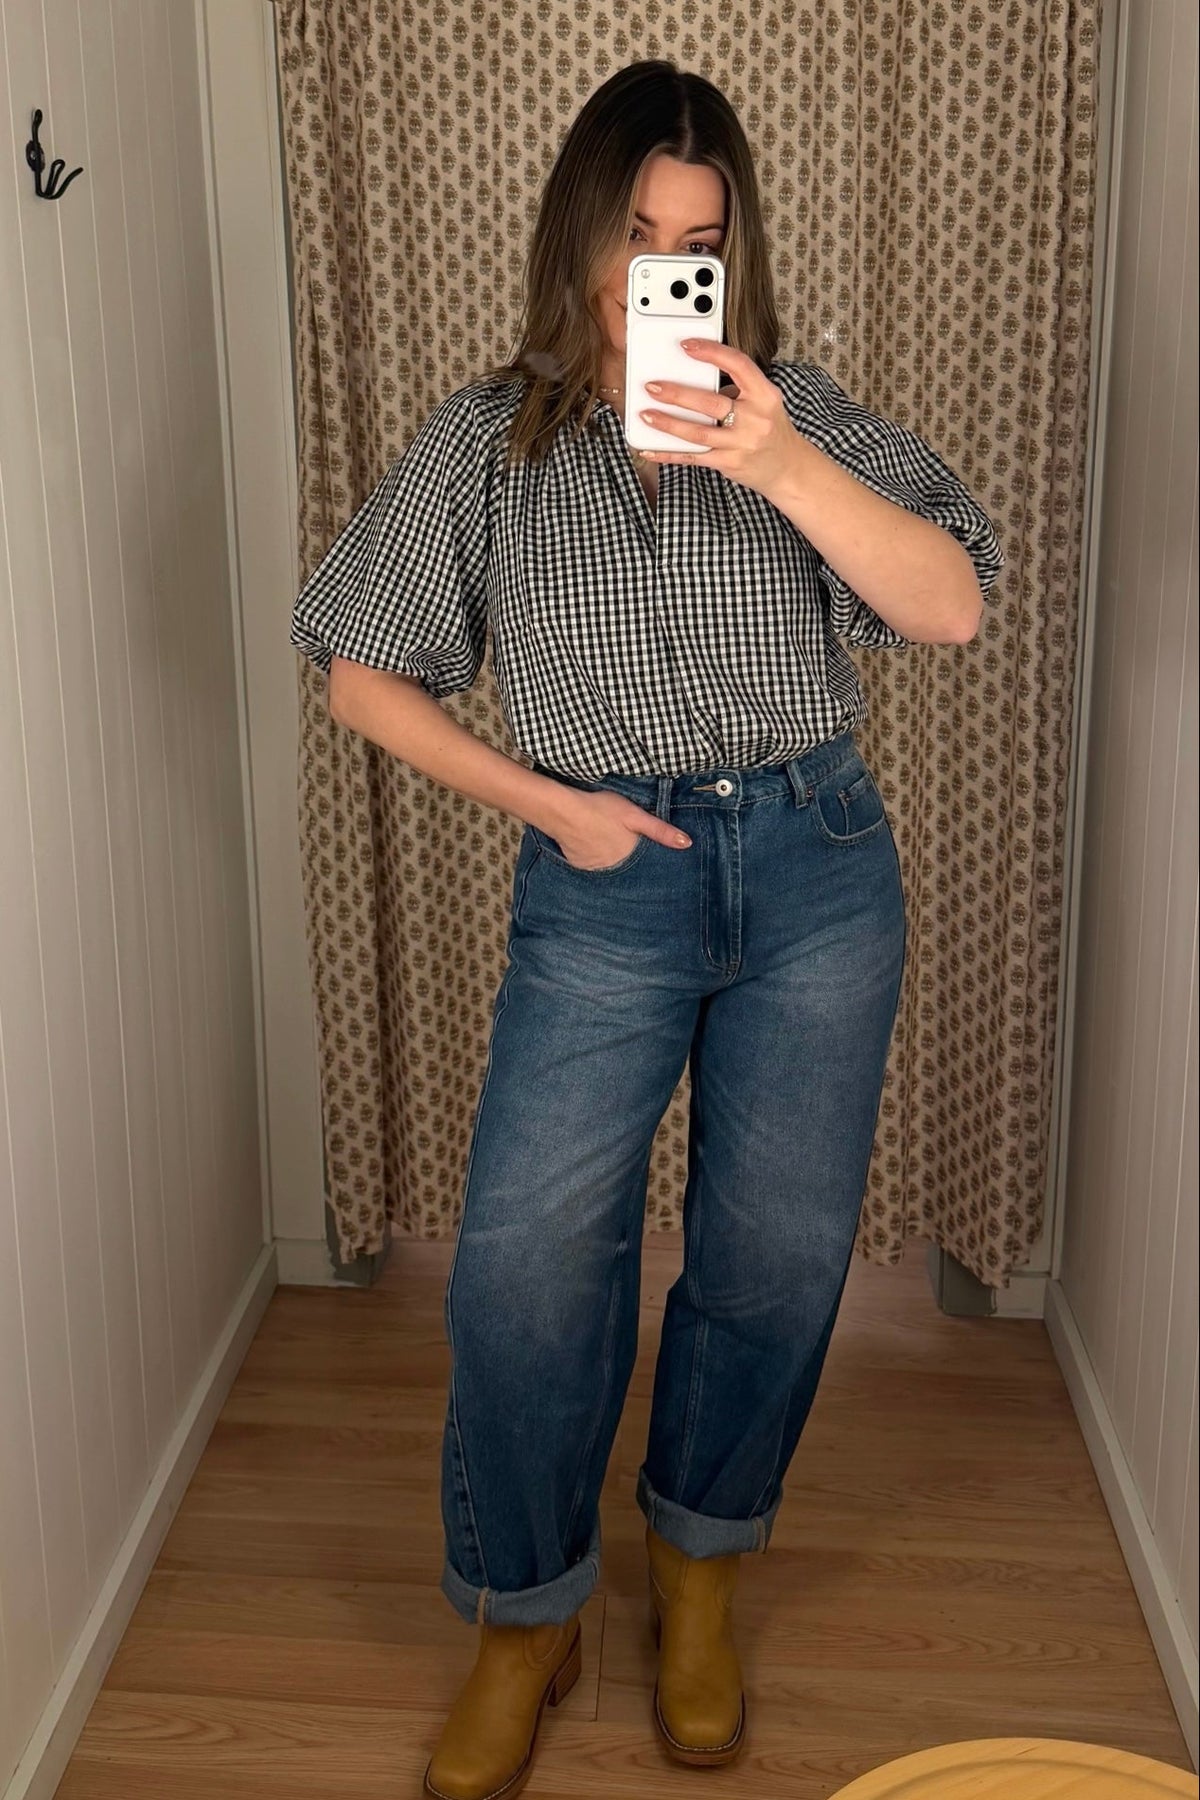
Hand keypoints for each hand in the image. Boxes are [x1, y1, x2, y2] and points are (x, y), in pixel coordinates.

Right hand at [538, 789, 691, 870]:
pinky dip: (598, 859)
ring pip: (613, 868)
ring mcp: (598, 870)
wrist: (563, 812)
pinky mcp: (582, 867)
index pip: (647, 863)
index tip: (650, 852)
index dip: (651, 857)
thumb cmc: (601, 809)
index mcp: (632, 856)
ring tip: (609, 844)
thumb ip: (660, 830)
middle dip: (633, 861)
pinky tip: (595, 845)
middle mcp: (617, 869)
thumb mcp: (635, 815)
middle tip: (624, 843)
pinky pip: (595, 867)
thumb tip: (687, 843)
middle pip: (630, 867)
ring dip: (615, 861)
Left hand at [636, 340, 800, 500]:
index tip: (686, 345)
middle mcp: (755, 419)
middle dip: (677, 394)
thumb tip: (693, 378)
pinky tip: (649, 449)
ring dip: (668, 424)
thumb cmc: (771, 430)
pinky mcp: (729, 463)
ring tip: (645, 414)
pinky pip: (693, 457)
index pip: (738, 364)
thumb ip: (737, 389)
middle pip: (710, 402)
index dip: (711, 352)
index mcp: (765, 395)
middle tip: (652, 386)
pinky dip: (668, 453)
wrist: (788, 468)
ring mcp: (741, 444)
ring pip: (697, 433)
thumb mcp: (765, 402)